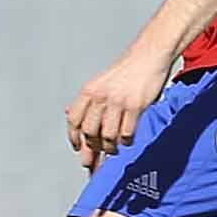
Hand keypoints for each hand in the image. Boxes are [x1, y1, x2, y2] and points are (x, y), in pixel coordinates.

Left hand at [66, 43, 173, 169]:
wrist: (149, 56)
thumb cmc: (126, 71)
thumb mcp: (100, 82)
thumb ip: (87, 101)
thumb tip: (68, 114)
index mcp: (89, 91)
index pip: (74, 119)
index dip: (73, 137)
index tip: (77, 148)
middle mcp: (100, 97)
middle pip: (89, 132)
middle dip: (91, 149)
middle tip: (94, 159)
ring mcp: (118, 102)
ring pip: (107, 136)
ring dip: (109, 148)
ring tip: (113, 149)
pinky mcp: (136, 107)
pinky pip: (126, 133)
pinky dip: (125, 142)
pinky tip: (126, 140)